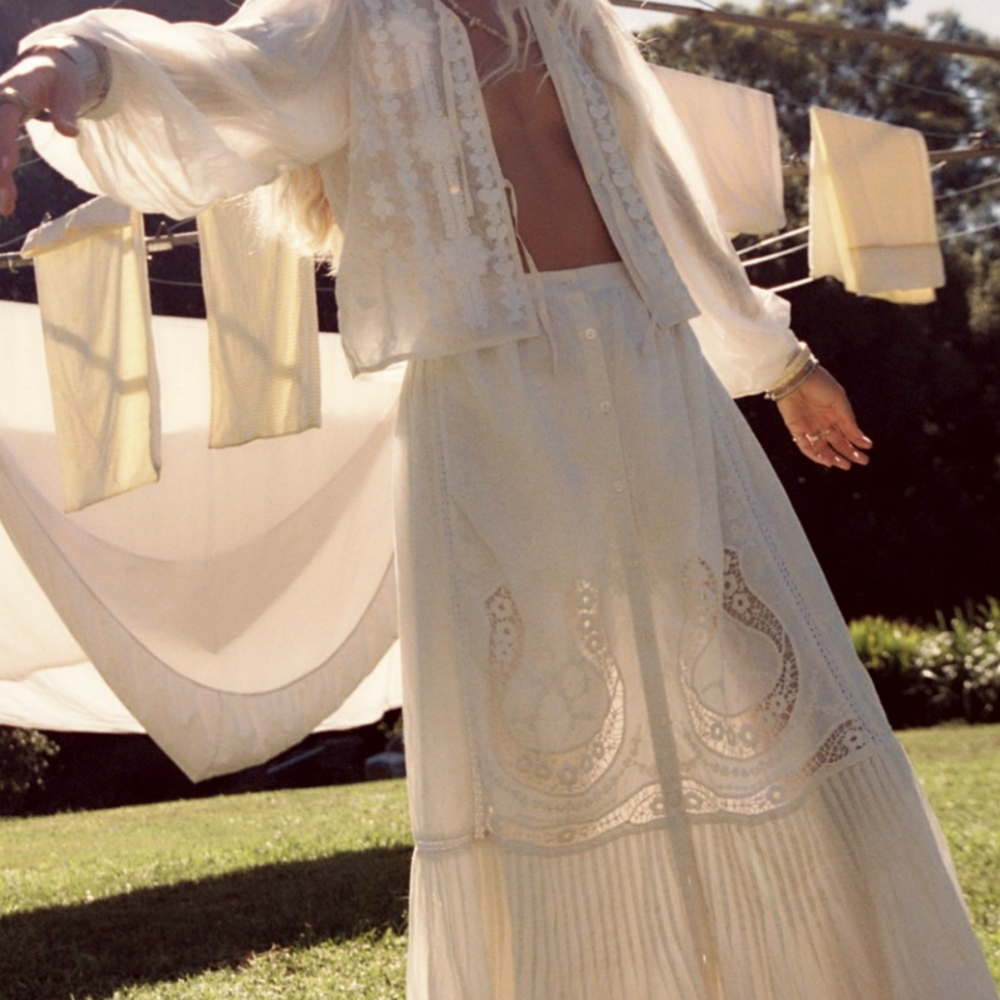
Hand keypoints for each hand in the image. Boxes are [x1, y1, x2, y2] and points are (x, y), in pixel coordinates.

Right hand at [0, 51, 84, 216]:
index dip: (2, 143)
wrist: (46, 66)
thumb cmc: (59, 78)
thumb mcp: (68, 88)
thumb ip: (66, 110)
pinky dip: (2, 179)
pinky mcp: (0, 132)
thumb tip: (70, 131)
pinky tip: (8, 203)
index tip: (7, 167)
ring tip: (6, 208)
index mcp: (12, 91)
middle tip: (5, 200)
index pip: (3, 118)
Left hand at [776, 366, 871, 470]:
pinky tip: (827, 461)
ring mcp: (809, 426)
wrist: (796, 377)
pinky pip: (806, 446)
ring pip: (822, 447)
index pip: (846, 431)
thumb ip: (848, 421)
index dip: (857, 441)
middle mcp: (822, 421)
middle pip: (836, 441)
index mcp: (834, 412)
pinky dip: (816, 455)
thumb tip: (860, 439)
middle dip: (849, 452)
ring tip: (844, 465)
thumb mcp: (839, 402)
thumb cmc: (820, 384)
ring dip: (833, 457)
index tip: (867, 448)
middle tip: (861, 461)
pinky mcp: (796, 429)